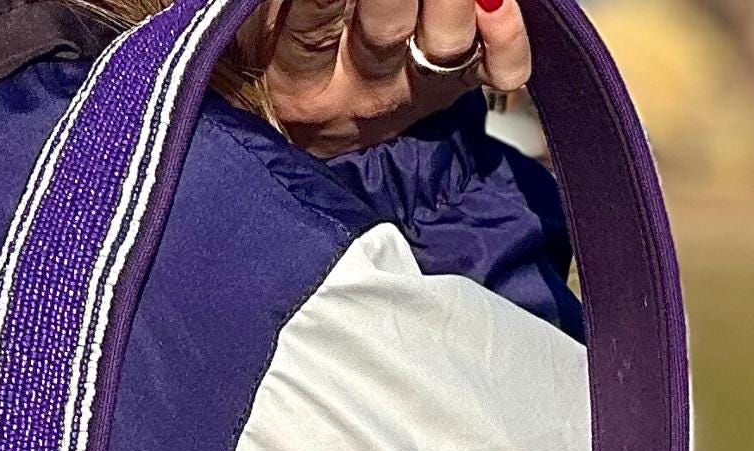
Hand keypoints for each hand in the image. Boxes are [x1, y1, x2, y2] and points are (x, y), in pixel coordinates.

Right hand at [226, 0, 530, 154]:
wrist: (297, 135)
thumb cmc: (267, 57)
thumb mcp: (247, 32)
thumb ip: (269, 8)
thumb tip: (272, 1)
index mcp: (297, 72)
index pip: (314, 17)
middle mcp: (358, 88)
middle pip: (385, 21)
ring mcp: (411, 90)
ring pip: (442, 40)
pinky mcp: (450, 88)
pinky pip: (492, 72)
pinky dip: (506, 38)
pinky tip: (498, 2)